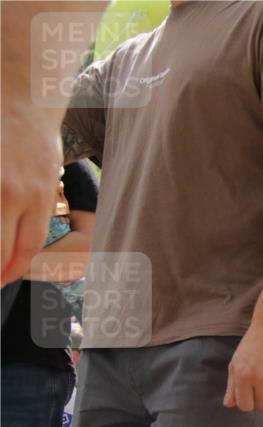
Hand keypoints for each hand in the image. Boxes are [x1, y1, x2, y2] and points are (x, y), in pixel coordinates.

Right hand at [2, 105, 61, 284]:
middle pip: (0, 250)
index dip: (12, 269)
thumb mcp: (46, 178)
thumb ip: (34, 210)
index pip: (26, 249)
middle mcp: (12, 193)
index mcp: (38, 198)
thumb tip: (16, 243)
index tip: (3, 280)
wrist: (21, 98)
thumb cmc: (34, 141)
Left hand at [223, 320, 262, 410]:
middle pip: (262, 406)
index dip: (247, 402)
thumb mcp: (236, 363)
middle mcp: (261, 378)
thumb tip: (230, 405)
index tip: (250, 395)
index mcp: (244, 376)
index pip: (245, 406)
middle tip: (261, 387)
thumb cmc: (252, 345)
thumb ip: (232, 386)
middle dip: (260, 399)